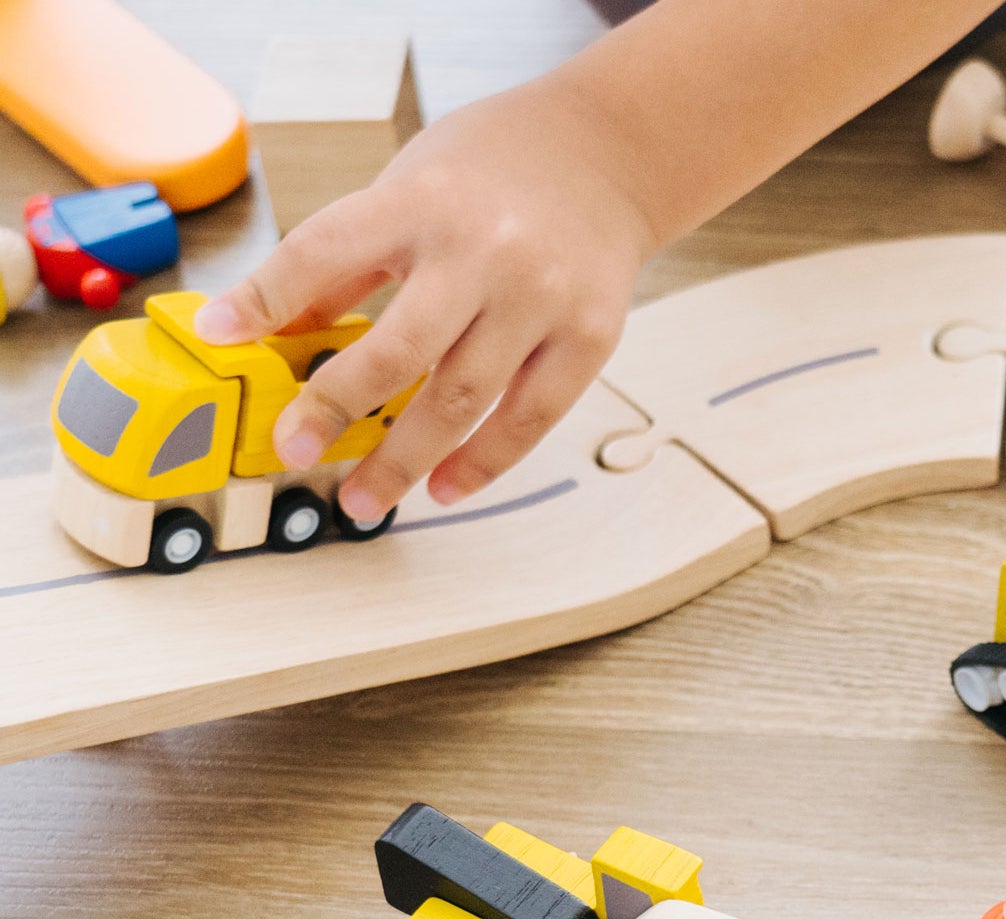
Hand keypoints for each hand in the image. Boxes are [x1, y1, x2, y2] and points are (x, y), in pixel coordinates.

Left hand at [194, 75, 656, 520]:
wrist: (607, 152)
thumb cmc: (496, 169)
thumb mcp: (410, 185)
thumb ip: (351, 258)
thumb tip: (278, 326)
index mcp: (422, 202)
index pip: (325, 251)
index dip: (265, 296)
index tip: (220, 335)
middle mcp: (482, 252)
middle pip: (399, 349)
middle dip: (337, 406)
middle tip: (295, 451)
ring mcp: (540, 300)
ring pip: (463, 398)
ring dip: (406, 460)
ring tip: (364, 500)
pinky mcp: (588, 339)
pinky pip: (529, 420)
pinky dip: (483, 463)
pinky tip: (444, 489)